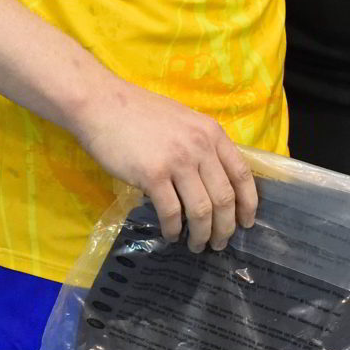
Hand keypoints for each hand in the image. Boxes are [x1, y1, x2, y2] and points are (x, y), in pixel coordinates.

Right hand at [72, 74, 258, 251]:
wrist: (101, 103)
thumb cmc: (139, 112)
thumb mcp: (183, 121)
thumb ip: (201, 146)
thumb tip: (212, 181)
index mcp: (212, 133)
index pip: (241, 174)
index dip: (247, 203)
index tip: (246, 222)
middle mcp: (200, 147)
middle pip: (224, 198)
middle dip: (225, 227)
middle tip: (220, 244)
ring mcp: (177, 161)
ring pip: (202, 210)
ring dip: (201, 234)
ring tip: (196, 245)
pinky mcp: (152, 175)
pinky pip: (171, 212)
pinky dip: (173, 229)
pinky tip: (171, 235)